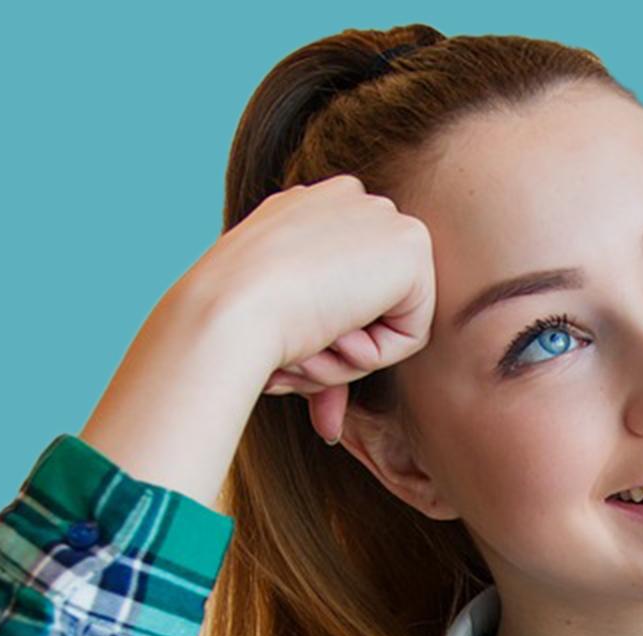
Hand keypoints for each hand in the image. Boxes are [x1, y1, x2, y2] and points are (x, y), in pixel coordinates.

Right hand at [182, 172, 437, 443]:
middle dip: (338, 355)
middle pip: (371, 308)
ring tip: (310, 341)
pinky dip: (376, 355)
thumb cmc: (236, 325)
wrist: (229, 309)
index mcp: (308, 209)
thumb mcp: (281, 331)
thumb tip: (329, 427)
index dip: (324, 341)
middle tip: (294, 355)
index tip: (285, 355)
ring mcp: (381, 216)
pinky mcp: (411, 246)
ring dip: (352, 358)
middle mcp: (348, 201)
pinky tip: (336, 332)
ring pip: (391, 323)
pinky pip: (413, 334)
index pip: (344, 291)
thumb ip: (316, 359)